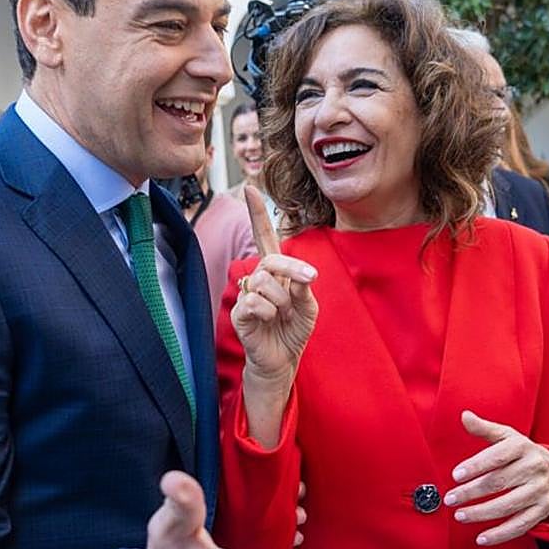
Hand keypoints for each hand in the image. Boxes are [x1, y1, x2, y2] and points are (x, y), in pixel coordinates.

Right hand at [231, 186, 318, 384]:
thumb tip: (296, 274)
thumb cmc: (294, 330)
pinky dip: (270, 314)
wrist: (284, 359)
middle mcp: (259, 278)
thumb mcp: (308, 306)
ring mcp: (247, 294)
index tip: (250, 189)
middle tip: (309, 280)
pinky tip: (269, 323)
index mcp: (276, 272)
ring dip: (282, 301)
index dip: (257, 214)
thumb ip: (301, 287)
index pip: (265, 238)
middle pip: (270, 259)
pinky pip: (255, 302)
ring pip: (264, 282)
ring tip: (282, 316)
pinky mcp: (239, 312)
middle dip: (293, 269)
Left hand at [443, 410, 548, 545]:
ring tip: (459, 515)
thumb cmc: (524, 452)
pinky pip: (521, 525)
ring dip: (482, 513)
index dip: (476, 465)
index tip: (455, 475)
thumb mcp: (508, 436)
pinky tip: (481, 538)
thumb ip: (484, 428)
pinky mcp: (542, 511)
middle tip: (450, 499)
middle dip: (472, 492)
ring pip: (508, 505)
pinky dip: (501, 534)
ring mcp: (539, 491)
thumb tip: (464, 416)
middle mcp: (533, 469)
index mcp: (522, 447)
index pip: (497, 456)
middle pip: (499, 482)